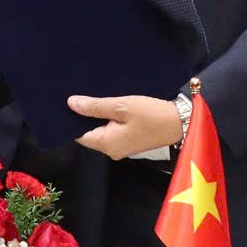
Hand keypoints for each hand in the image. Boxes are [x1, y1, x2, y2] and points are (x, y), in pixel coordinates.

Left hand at [68, 94, 183, 157]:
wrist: (180, 122)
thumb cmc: (152, 115)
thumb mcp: (122, 106)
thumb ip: (96, 106)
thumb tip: (71, 104)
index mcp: (106, 144)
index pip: (78, 134)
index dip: (72, 119)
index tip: (66, 104)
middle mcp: (111, 150)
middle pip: (89, 133)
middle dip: (85, 117)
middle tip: (78, 95)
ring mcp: (121, 148)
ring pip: (101, 131)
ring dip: (98, 117)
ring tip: (92, 97)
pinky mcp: (129, 142)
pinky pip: (112, 131)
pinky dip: (108, 119)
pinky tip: (108, 105)